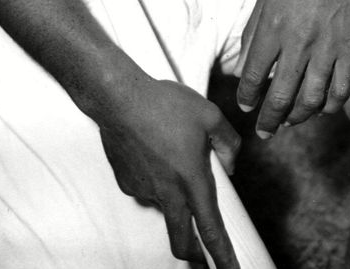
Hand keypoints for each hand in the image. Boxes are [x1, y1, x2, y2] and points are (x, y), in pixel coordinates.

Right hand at [97, 76, 241, 267]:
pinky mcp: (126, 183)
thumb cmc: (164, 103)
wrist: (118, 97)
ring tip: (170, 153)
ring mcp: (144, 190)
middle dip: (194, 256)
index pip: (211, 231)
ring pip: (164, 206)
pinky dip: (154, 178)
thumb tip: (230, 165)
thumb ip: (228, 142)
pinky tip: (152, 150)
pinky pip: (146, 188)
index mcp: (191, 180)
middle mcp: (167, 192)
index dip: (223, 258)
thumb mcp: (208, 114)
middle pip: (181, 242)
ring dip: (172, 195)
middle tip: (203, 255)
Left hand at [236, 0, 349, 137]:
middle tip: (264, 131)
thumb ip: (253, 31)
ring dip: (298, 117)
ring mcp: (327, 47)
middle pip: (281, 96)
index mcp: (273, 26)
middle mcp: (298, 42)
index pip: (254, 76)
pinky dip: (329, 106)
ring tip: (290, 122)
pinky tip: (321, 108)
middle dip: (269, 119)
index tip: (247, 106)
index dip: (248, 97)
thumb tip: (244, 66)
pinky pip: (341, 90)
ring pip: (311, 100)